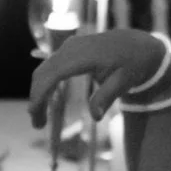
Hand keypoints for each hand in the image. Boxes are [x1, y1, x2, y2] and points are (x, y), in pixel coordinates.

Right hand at [27, 29, 170, 127]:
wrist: (137, 45)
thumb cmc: (133, 64)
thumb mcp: (125, 82)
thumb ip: (107, 97)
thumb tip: (96, 117)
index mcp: (86, 55)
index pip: (54, 73)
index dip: (41, 93)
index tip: (34, 113)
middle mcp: (72, 48)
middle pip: (43, 73)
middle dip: (36, 99)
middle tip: (37, 125)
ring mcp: (68, 47)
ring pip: (43, 70)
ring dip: (38, 94)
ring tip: (40, 119)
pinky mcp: (67, 50)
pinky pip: (49, 68)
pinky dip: (44, 86)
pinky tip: (46, 102)